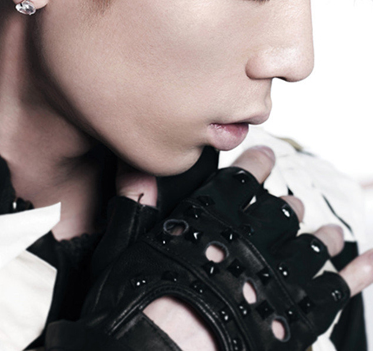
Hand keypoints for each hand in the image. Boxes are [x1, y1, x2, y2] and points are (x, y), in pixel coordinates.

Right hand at [45, 146, 372, 350]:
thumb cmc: (140, 310)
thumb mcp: (128, 250)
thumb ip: (136, 205)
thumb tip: (135, 169)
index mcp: (214, 226)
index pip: (242, 183)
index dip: (255, 165)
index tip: (264, 156)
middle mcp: (250, 247)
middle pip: (281, 214)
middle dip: (287, 206)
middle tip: (291, 204)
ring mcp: (277, 283)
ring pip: (311, 247)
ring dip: (320, 235)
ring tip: (326, 231)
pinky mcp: (295, 319)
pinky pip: (336, 291)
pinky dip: (357, 274)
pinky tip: (369, 261)